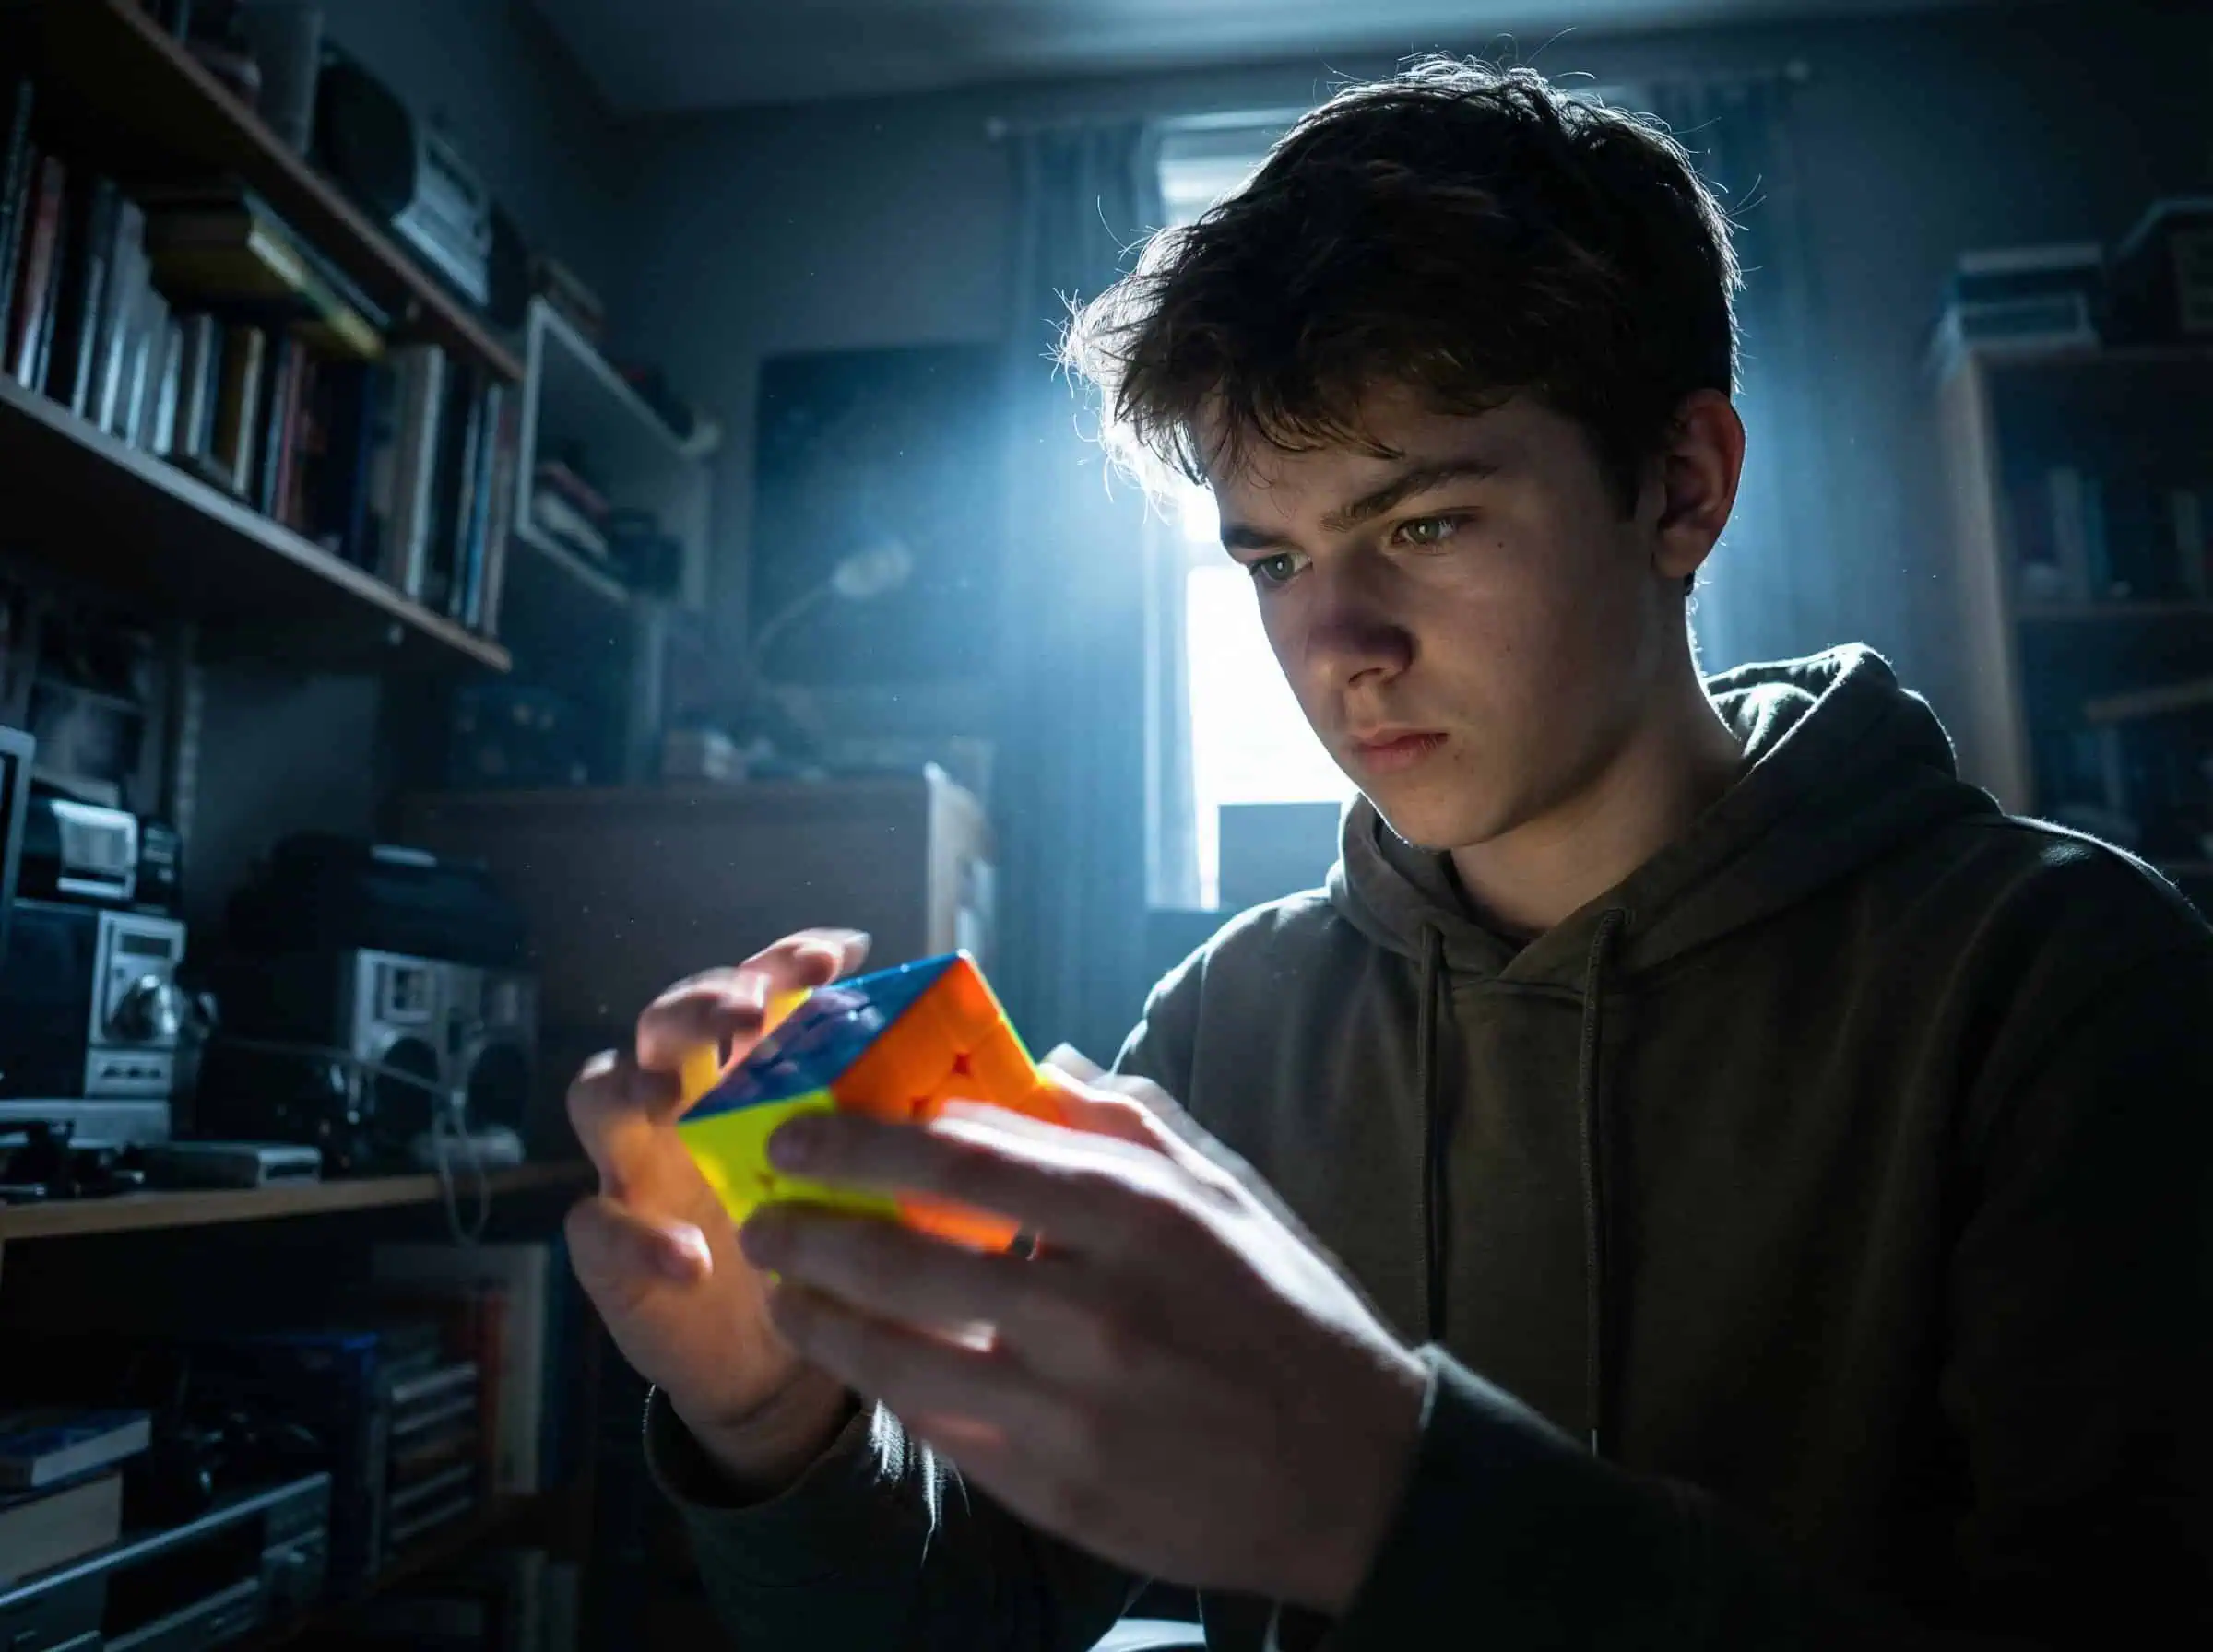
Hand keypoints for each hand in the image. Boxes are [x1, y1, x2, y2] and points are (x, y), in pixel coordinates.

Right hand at [563, 928, 871, 1489]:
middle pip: (667, 1019)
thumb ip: (919, 1124)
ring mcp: (640, 1167)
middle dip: (704, 1001)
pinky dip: (640, 1235)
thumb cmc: (837, 1247)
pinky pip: (596, 1224)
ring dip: (638, 1086)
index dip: (787, 960)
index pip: (758, 989)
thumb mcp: (879, 1181)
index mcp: (755, 1073)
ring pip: (601, 1091)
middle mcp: (688, 1101)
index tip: (839, 953)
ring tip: (679, 1104)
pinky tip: (698, 1256)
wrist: (785, 1363)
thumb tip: (1042, 1074)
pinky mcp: (614, 1246)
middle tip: (749, 1009)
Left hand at [734, 1067, 1429, 1613]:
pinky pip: (936, 1426)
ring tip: (779, 1284)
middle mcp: (1095, 1308)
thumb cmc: (1286, 1314)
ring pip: (898, 1351)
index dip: (863, 1143)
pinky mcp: (1056, 1488)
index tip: (806, 1129)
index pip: (963, 1160)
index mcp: (1138, 1215)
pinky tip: (846, 1355)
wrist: (1354, 1475)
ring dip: (818, 1312)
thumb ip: (1128, 1119)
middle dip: (812, 1224)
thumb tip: (1040, 1059)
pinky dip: (875, 1385)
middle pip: (907, 1254)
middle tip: (765, 1206)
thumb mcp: (1228, 1193)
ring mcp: (1069, 1407)